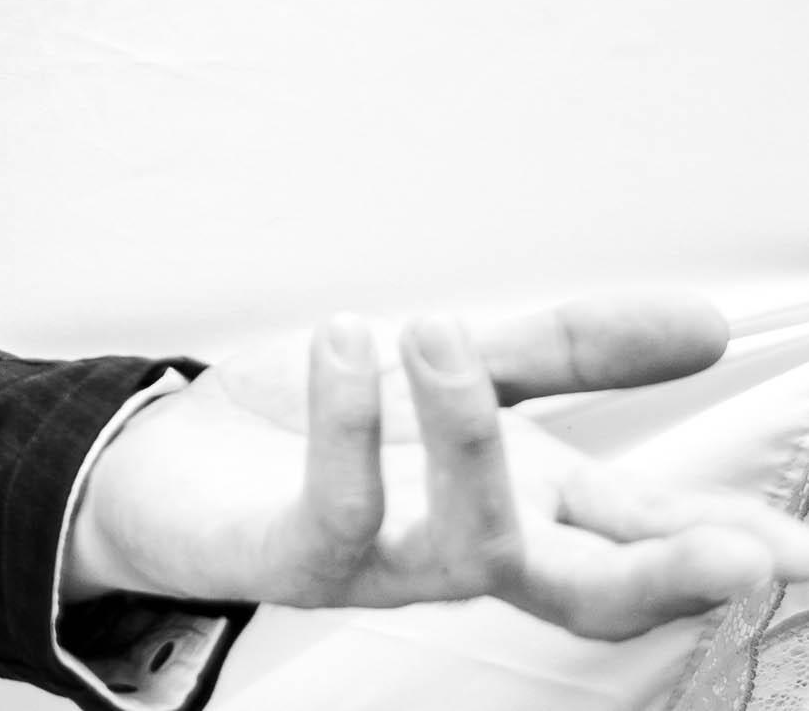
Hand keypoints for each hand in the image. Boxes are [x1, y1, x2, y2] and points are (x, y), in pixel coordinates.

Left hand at [64, 292, 808, 637]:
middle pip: (588, 590)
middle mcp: (468, 549)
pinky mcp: (294, 560)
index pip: (647, 536)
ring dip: (468, 439)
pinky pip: (336, 512)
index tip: (798, 550)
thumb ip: (572, 351)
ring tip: (439, 331)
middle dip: (668, 576)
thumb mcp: (458, 366)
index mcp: (527, 508)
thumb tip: (709, 324)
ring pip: (471, 546)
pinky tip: (349, 345)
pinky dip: (346, 424)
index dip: (727, 546)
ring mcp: (386, 566)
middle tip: (742, 553)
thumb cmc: (316, 424)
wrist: (169, 456)